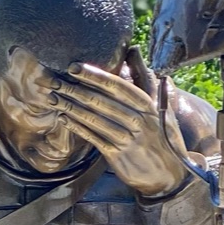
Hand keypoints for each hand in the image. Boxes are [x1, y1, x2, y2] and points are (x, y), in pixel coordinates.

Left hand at [53, 58, 190, 198]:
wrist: (169, 175)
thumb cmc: (163, 135)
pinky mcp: (117, 156)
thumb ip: (145, 77)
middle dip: (75, 90)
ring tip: (54, 98)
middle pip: (101, 102)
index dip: (94, 76)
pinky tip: (64, 118)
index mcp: (147, 105)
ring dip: (71, 108)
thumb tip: (134, 49)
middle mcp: (138, 121)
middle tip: (55, 81)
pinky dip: (77, 128)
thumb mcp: (160, 104)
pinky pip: (93, 138)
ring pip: (94, 119)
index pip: (117, 86)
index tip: (74, 67)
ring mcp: (127, 140)